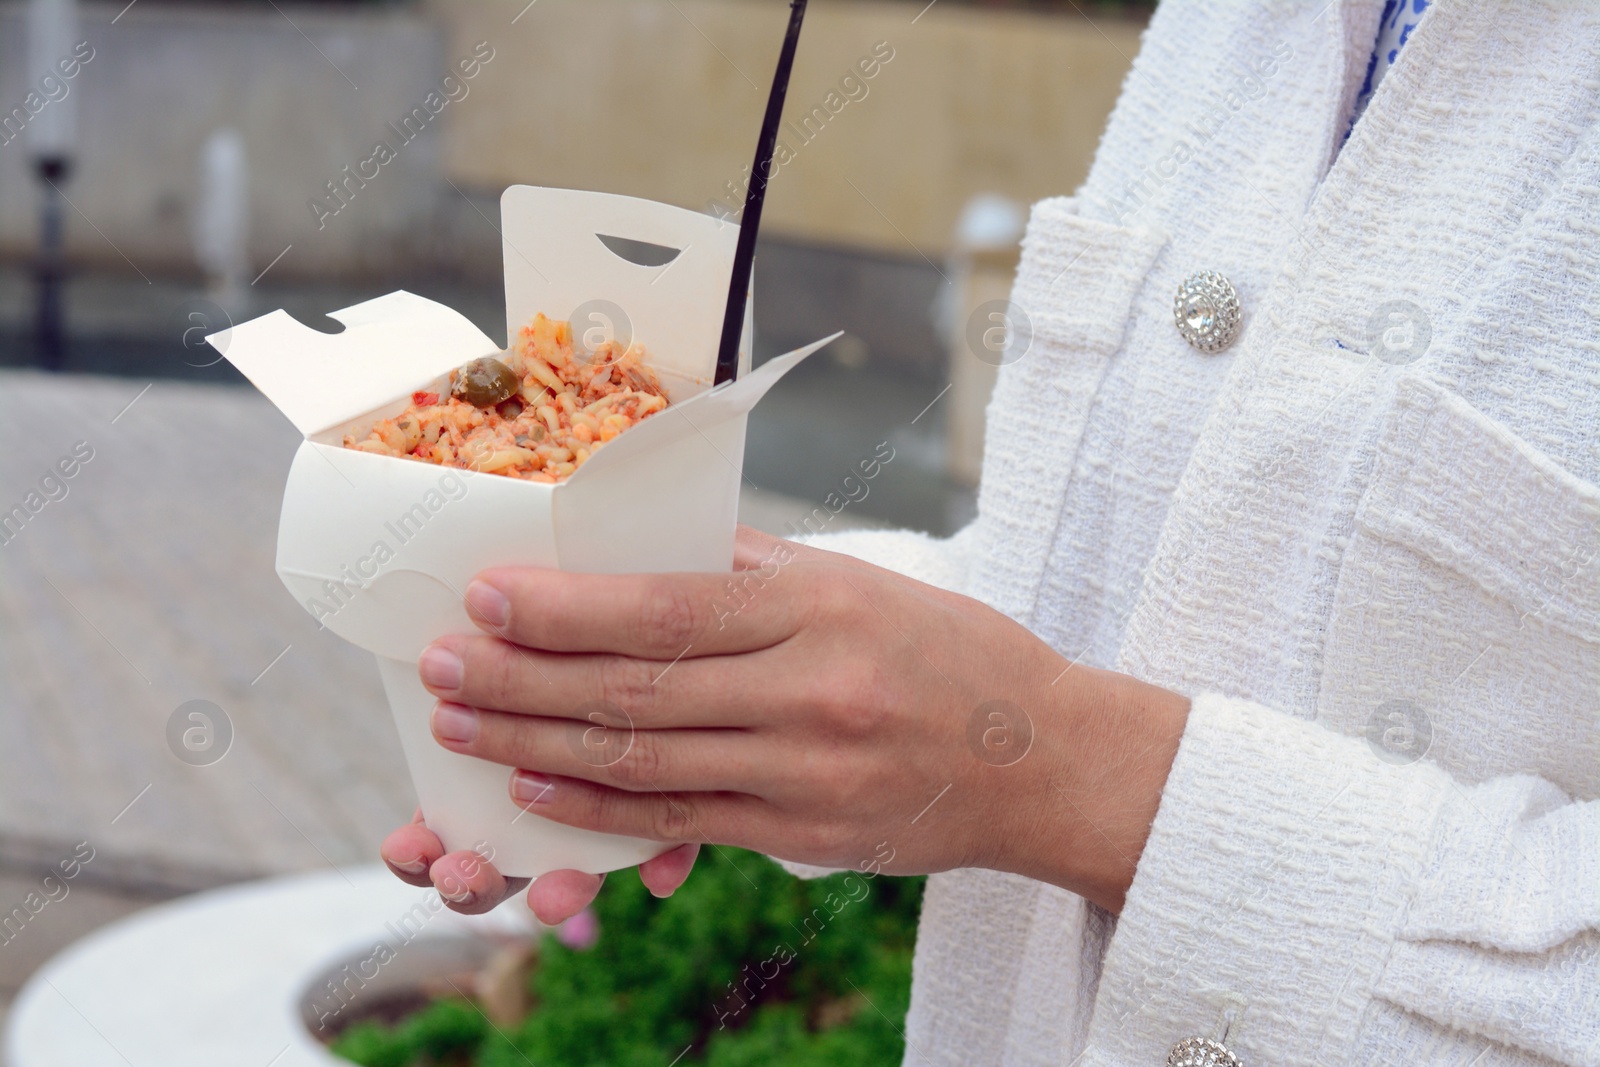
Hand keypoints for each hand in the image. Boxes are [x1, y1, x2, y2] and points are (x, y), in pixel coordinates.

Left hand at [385, 526, 1189, 914]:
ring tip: (461, 728)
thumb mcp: (863, 582)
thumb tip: (645, 549)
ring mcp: (805, 774)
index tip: (484, 595)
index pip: (666, 608)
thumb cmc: (950, 652)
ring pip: (645, 761)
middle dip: (521, 678)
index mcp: (819, 610)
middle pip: (637, 689)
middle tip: (439, 665)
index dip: (564, 608)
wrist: (1043, 760)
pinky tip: (539, 789)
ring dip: (539, 746)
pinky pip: (683, 820)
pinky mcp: (804, 836)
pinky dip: (602, 809)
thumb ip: (754, 569)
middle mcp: (808, 693)